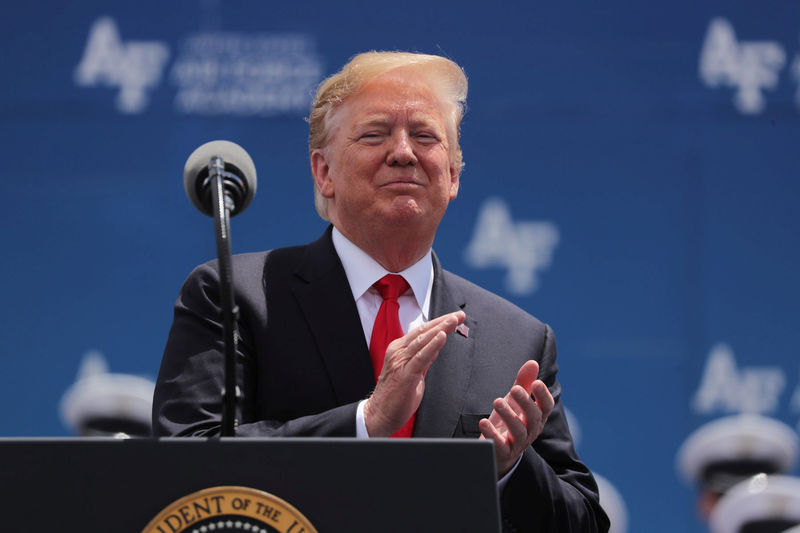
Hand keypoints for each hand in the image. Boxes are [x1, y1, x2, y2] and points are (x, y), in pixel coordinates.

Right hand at [364, 310, 465, 436]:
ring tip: (453, 320)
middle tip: (459, 315)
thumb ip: (424, 360)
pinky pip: (421, 357)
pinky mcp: (404, 374)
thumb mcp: (414, 373)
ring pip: (422, 340)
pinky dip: (432, 345)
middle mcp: (398, 352)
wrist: (379, 415)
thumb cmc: (395, 396)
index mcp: (400, 350)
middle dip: (443, 321)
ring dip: (440, 328)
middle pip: (423, 331)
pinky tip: (442, 336)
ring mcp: (400, 362)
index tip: (454, 318)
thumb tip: (436, 348)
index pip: (421, 331)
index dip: (439, 323)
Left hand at [479, 360, 553, 476]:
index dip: (543, 395)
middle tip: (514, 389)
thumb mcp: (515, 401)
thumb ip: (523, 383)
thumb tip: (533, 362)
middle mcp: (530, 431)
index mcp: (536, 417)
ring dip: (508, 416)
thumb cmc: (509, 422)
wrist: (498, 451)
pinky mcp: (502, 452)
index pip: (546, 407)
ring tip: (497, 401)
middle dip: (525, 403)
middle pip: (533, 418)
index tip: (536, 383)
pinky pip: (499, 445)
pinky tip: (483, 422)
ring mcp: (517, 443)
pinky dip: (492, 434)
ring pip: (518, 432)